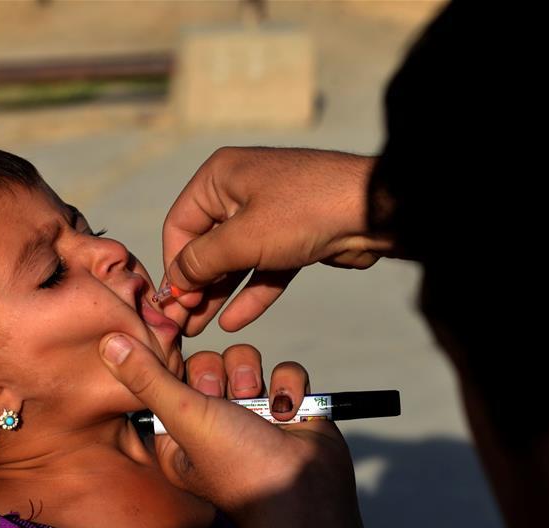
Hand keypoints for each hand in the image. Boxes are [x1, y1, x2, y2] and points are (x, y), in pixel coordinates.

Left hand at [100, 333, 369, 527]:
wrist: (305, 492)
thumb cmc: (239, 463)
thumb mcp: (184, 416)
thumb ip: (147, 378)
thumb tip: (108, 341)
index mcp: (180, 430)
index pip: (171, 375)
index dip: (184, 372)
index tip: (194, 387)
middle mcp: (214, 421)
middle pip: (210, 362)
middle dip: (224, 377)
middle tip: (230, 402)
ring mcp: (253, 413)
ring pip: (246, 360)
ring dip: (256, 379)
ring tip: (264, 409)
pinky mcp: (287, 406)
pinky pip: (283, 370)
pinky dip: (289, 387)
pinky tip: (289, 412)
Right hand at [161, 147, 393, 335]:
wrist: (375, 211)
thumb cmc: (304, 212)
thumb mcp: (242, 239)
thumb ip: (201, 262)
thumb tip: (174, 282)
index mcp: (219, 178)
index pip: (180, 226)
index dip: (174, 267)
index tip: (172, 304)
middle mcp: (239, 191)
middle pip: (205, 245)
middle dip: (195, 286)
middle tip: (181, 324)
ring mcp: (268, 215)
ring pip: (234, 261)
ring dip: (219, 294)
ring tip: (200, 328)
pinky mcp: (292, 238)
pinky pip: (262, 268)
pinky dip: (250, 292)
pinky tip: (234, 322)